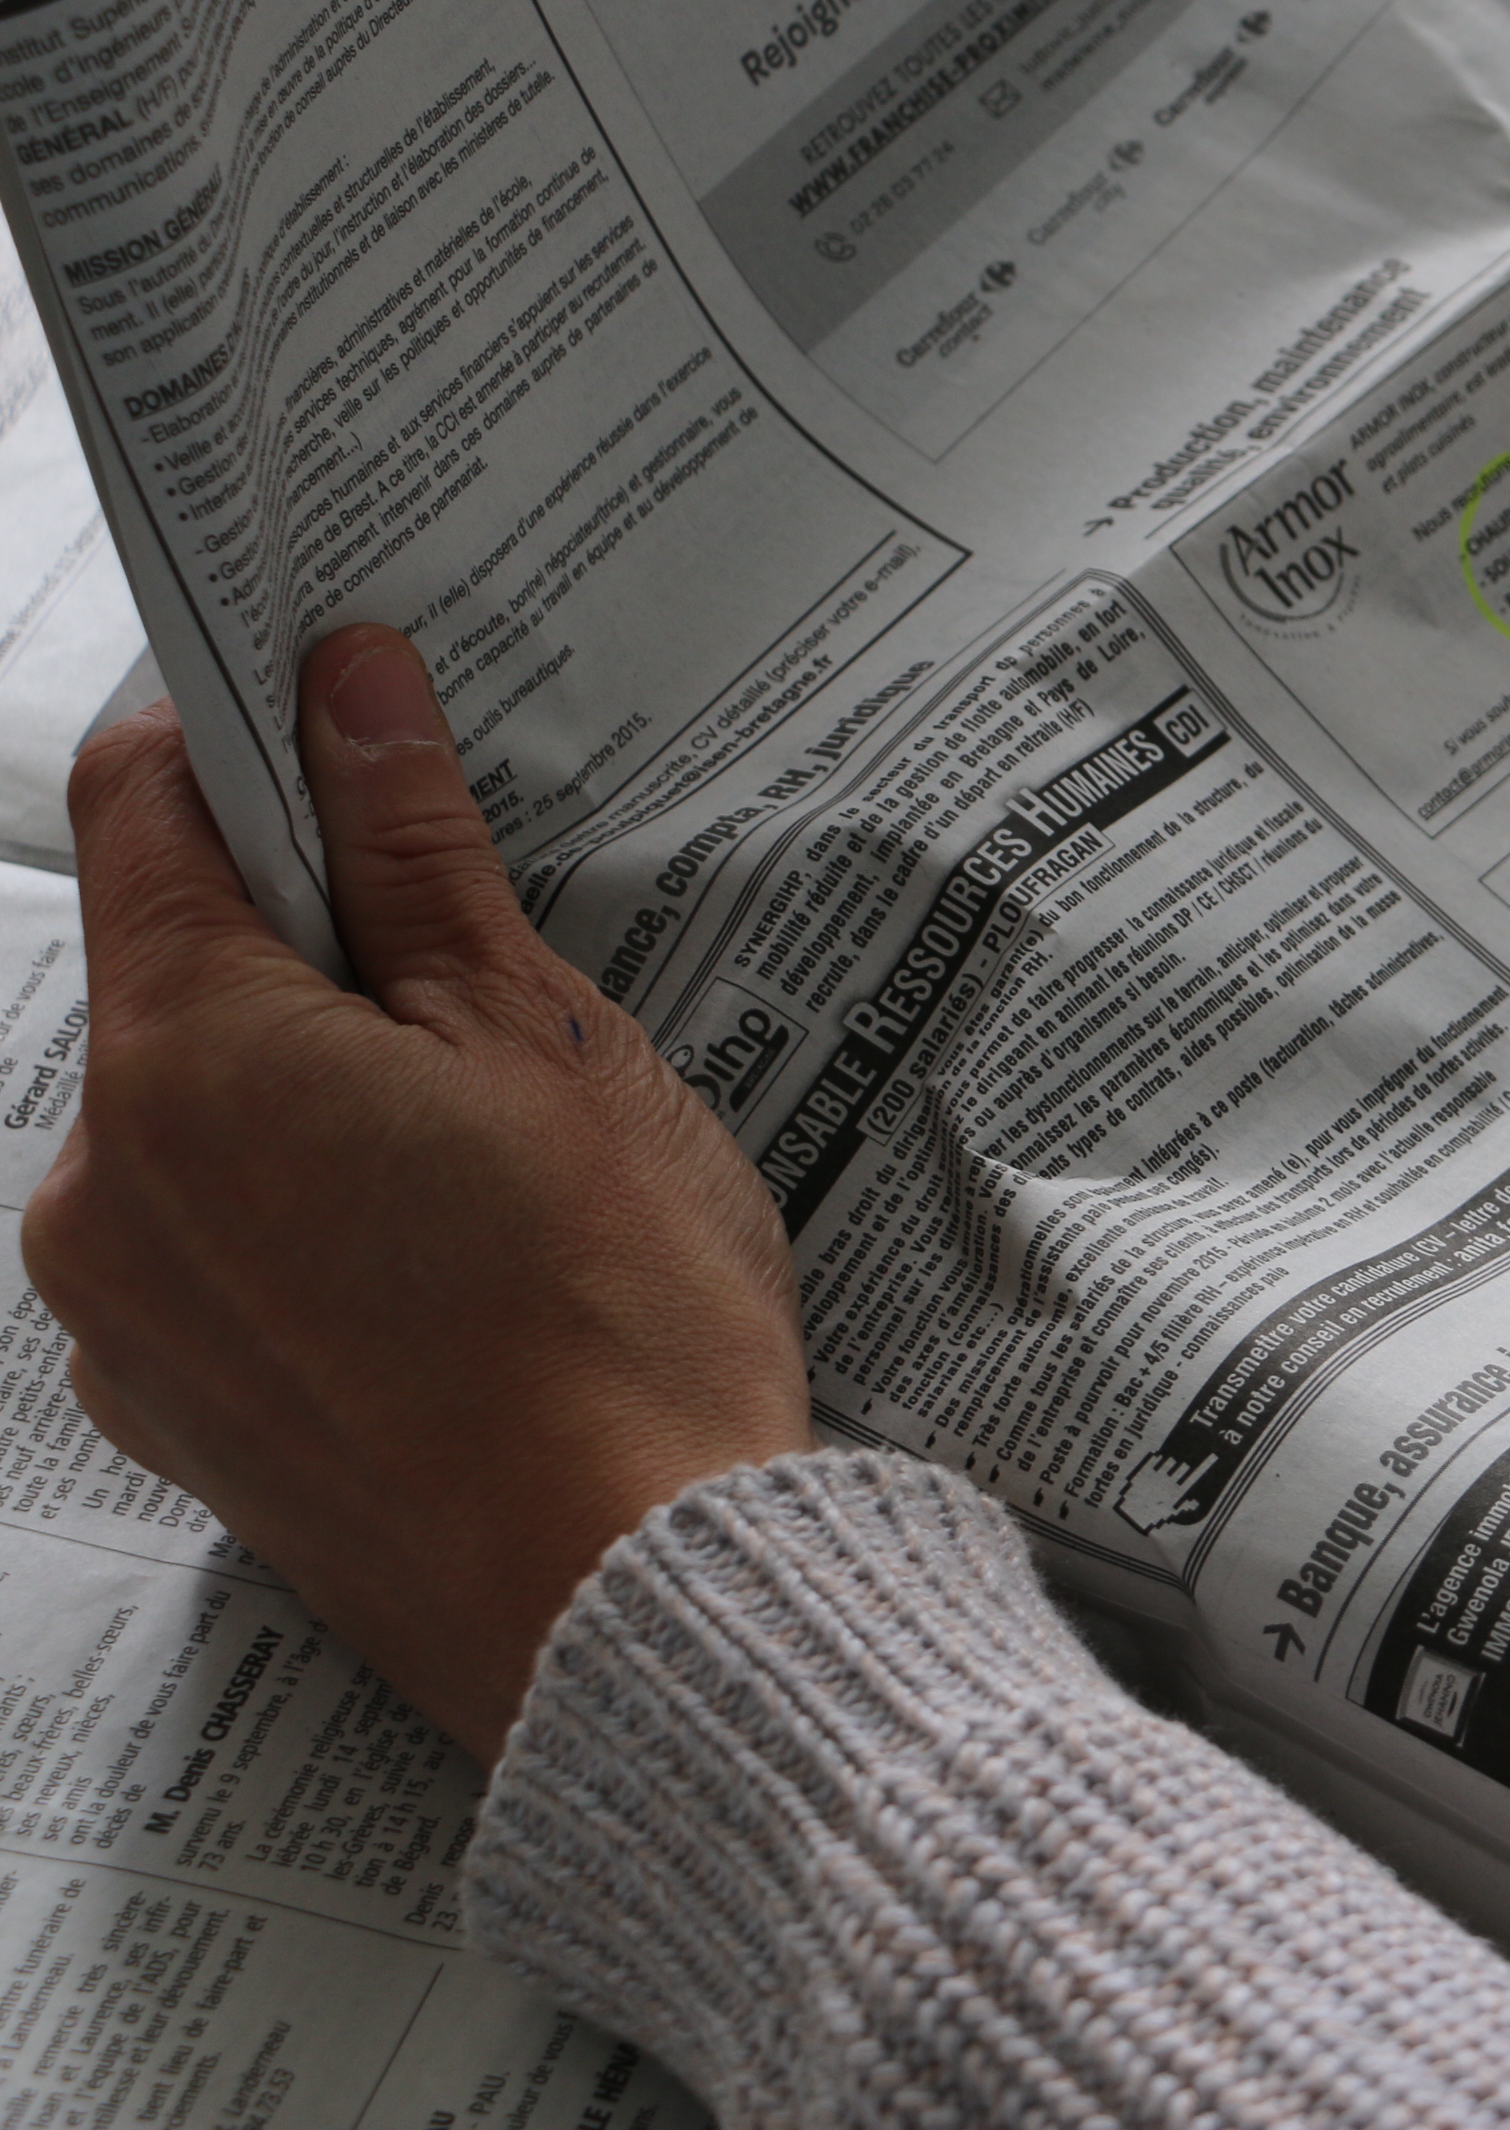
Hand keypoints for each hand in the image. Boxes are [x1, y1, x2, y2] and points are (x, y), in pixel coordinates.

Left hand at [22, 627, 816, 1759]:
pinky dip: (299, 1218)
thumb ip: (422, 859)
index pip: (151, 802)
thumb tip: (351, 692)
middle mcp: (98, 1184)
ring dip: (309, 1088)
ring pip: (193, 1118)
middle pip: (174, 971)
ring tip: (491, 1159)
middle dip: (312, 944)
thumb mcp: (545, 1043)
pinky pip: (203, 1253)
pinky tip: (448, 1267)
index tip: (338, 716)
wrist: (630, 1598)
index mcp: (186, 1058)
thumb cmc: (616, 1320)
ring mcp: (119, 1316)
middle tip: (488, 988)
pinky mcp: (170, 1413)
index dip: (245, 732)